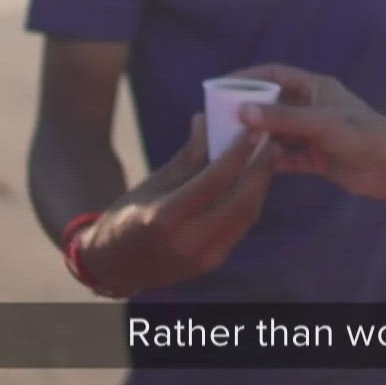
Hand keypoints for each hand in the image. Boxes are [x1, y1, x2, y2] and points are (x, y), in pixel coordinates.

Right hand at [81, 115, 277, 295]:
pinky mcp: (211, 262)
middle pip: (240, 202)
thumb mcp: (152, 182)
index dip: (238, 153)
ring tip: (268, 158)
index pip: (214, 181)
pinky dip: (250, 201)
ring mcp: (202, 258)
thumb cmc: (127, 215)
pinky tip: (254, 181)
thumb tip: (207, 119)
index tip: (252, 130)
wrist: (114, 265)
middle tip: (271, 142)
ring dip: (261, 185)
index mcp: (165, 218)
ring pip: (246, 216)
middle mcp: (187, 243)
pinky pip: (240, 227)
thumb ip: (187, 155)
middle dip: (260, 169)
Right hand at [232, 64, 385, 199]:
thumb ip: (282, 118)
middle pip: (272, 104)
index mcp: (316, 87)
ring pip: (277, 133)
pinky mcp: (316, 158)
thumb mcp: (320, 123)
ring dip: (257, 138)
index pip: (275, 75)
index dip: (248, 77)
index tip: (221, 85)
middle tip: (218, 120)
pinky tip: (250, 166)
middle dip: (248, 111)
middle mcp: (312, 107)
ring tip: (229, 146)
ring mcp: (313, 133)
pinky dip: (269, 160)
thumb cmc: (361, 135)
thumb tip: (241, 111)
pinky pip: (285, 156)